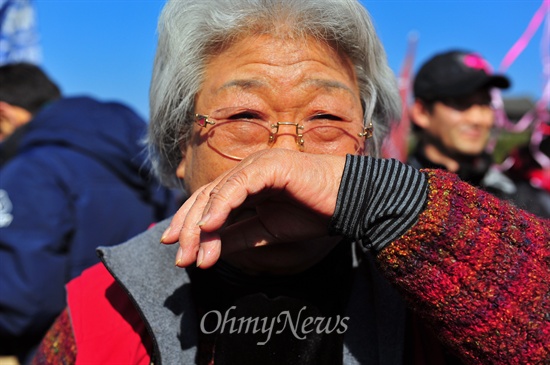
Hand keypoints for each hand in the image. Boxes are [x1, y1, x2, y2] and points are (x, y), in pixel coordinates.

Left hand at [160, 149, 346, 269]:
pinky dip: (221, 206)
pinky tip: (209, 228)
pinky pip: (237, 186)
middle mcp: (247, 171)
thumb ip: (237, 237)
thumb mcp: (266, 232)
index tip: (177, 249)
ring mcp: (257, 165)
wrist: (349, 203)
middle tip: (180, 258)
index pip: (209, 201)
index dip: (189, 223)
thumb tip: (207, 253)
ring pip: (216, 193)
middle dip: (188, 228)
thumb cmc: (312, 213)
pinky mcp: (269, 165)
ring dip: (200, 225)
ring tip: (191, 254)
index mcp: (246, 183)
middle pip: (206, 197)